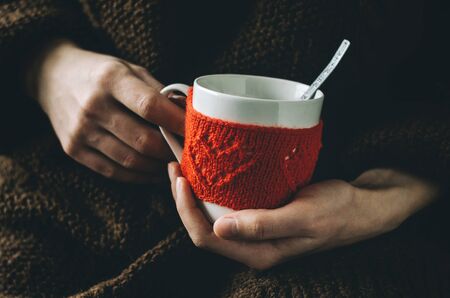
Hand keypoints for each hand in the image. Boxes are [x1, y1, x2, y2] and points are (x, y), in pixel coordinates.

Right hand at [27, 40, 184, 182]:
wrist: (53, 77)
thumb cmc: (101, 73)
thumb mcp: (129, 69)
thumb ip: (159, 92)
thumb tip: (189, 114)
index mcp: (111, 80)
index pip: (150, 107)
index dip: (177, 124)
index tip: (196, 132)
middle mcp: (93, 107)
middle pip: (143, 140)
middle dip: (171, 151)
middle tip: (188, 153)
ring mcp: (80, 131)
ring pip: (131, 161)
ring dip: (158, 167)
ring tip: (173, 163)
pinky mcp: (73, 149)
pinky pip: (113, 171)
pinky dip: (138, 176)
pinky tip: (153, 172)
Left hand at [168, 163, 438, 269]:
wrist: (362, 207)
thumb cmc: (338, 212)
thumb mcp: (304, 218)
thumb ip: (263, 226)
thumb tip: (219, 230)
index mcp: (257, 253)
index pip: (206, 237)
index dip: (186, 209)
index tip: (181, 177)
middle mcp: (250, 244)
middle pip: (202, 223)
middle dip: (182, 194)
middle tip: (174, 159)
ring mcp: (253, 230)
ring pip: (210, 211)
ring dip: (194, 185)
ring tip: (183, 157)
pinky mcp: (258, 214)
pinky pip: (225, 201)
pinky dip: (212, 182)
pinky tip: (208, 164)